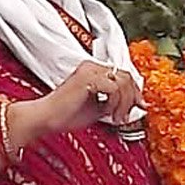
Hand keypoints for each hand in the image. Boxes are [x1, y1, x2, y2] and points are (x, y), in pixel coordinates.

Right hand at [22, 61, 140, 138]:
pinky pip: (114, 88)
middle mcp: (92, 66)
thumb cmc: (65, 115)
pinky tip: (108, 113)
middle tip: (128, 114)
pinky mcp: (87, 78)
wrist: (45, 118)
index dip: (134, 91)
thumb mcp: (98, 108)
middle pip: (126, 76)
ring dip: (124, 103)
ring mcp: (89, 70)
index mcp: (93, 70)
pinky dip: (115, 103)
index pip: (123, 75)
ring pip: (123, 81)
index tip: (139, 106)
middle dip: (133, 97)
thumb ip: (114, 103)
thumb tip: (134, 105)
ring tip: (116, 117)